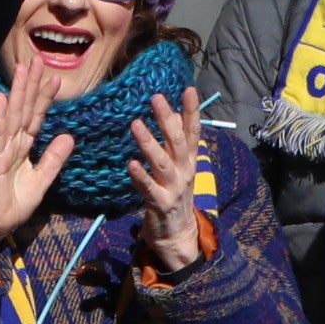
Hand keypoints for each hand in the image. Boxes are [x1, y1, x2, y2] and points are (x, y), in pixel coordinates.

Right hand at [0, 61, 76, 260]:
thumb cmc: (15, 204)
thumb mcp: (43, 180)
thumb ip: (54, 159)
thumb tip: (68, 135)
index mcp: (24, 147)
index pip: (36, 117)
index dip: (45, 98)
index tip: (55, 78)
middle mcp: (12, 143)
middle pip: (24, 109)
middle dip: (31, 85)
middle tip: (37, 59)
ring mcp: (2, 149)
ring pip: (13, 116)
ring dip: (17, 92)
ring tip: (23, 69)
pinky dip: (0, 117)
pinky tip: (2, 98)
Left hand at [128, 87, 206, 273]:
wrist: (177, 234)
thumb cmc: (174, 195)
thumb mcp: (180, 168)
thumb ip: (176, 144)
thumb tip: (175, 115)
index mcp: (189, 161)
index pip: (193, 131)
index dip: (192, 111)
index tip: (189, 89)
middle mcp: (184, 171)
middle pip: (178, 141)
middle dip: (167, 119)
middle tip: (156, 98)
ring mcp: (173, 188)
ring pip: (162, 162)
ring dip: (149, 143)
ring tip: (136, 124)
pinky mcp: (160, 203)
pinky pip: (149, 188)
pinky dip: (140, 176)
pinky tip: (130, 164)